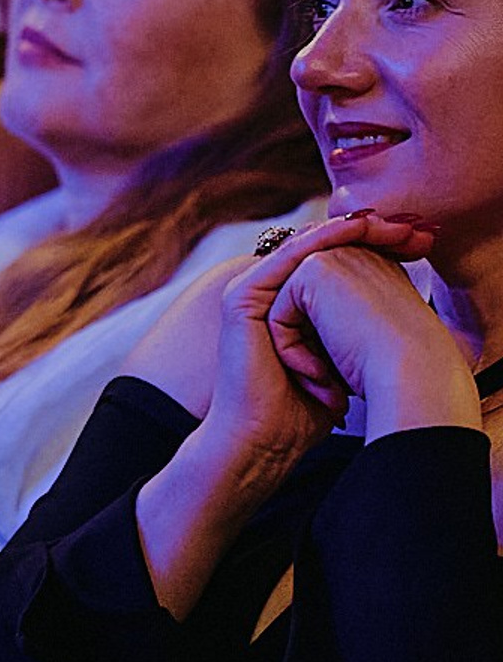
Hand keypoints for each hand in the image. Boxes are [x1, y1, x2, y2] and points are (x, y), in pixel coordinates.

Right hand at [196, 213, 438, 481]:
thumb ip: (353, 325)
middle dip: (368, 232)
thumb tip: (396, 302)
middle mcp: (267, 295)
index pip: (333, 262)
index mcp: (287, 305)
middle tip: (412, 225)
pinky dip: (319, 243)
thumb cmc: (307, 408)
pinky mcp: (241, 300)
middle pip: (320, 249)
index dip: (375, 246)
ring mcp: (250, 295)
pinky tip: (351, 233)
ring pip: (304, 247)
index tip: (419, 242)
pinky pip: (284, 259)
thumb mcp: (344, 355)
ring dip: (348, 231)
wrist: (268, 437)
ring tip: (388, 223)